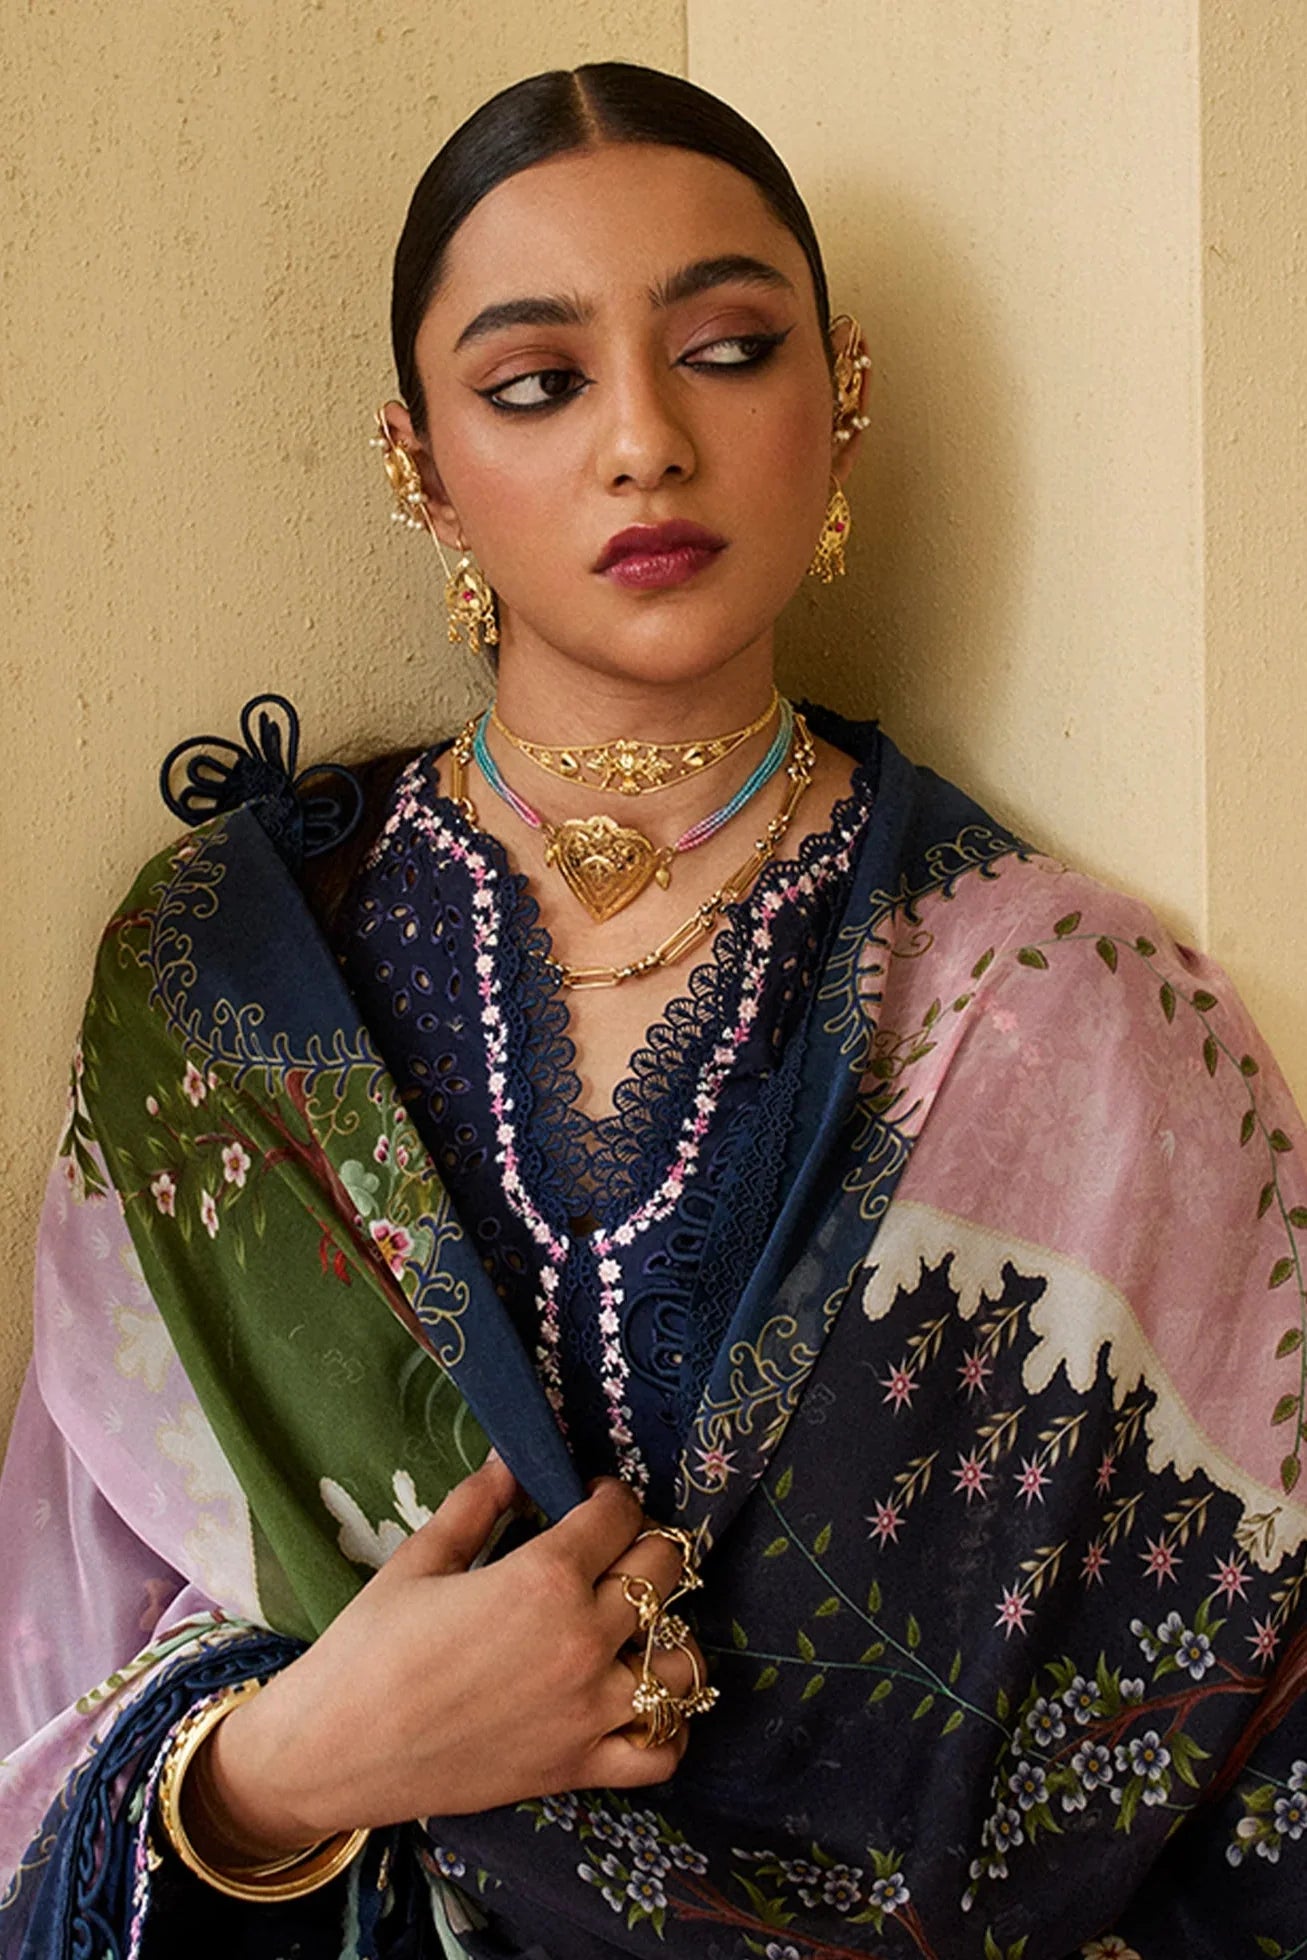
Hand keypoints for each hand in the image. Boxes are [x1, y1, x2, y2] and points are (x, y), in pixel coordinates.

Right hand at [196, 1460, 706, 1855]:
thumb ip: (478, 1502)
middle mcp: (582, 1641)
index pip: (620, 1516)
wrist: (332, 1750)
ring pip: (683, 1662)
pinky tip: (637, 1701)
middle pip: (664, 1573)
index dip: (612, 1497)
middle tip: (613, 1552)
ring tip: (632, 1627)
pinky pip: (661, 1750)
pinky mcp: (578, 1768)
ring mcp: (588, 1711)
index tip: (593, 1499)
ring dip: (669, 1636)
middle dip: (646, 1548)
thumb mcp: (421, 1558)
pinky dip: (665, 1726)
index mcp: (544, 1578)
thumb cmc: (368, 1647)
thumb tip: (514, 1457)